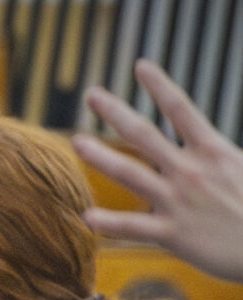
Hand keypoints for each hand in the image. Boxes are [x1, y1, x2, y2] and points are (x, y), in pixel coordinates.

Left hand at [73, 59, 242, 281]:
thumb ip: (222, 154)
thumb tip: (210, 142)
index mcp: (214, 151)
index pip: (182, 109)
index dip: (160, 86)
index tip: (140, 65)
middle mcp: (191, 171)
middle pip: (144, 135)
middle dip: (116, 112)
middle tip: (91, 94)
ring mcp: (178, 202)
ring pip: (130, 174)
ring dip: (100, 156)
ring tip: (76, 142)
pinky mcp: (172, 234)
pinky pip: (132, 227)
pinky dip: (108, 222)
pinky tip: (84, 216)